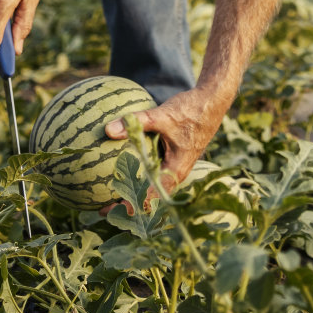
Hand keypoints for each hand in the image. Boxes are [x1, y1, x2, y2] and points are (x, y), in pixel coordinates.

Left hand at [103, 85, 233, 208]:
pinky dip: (138, 173)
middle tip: (100, 207)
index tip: (107, 210)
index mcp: (175, 170)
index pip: (150, 198)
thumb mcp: (162, 115)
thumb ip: (136, 122)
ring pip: (151, 185)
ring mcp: (173, 166)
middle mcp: (174, 173)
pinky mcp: (171, 157)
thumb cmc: (191, 111)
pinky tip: (121, 166)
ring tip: (107, 194)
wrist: (211, 102)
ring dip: (133, 190)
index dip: (129, 206)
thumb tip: (108, 130)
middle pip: (149, 196)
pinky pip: (152, 171)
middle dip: (126, 202)